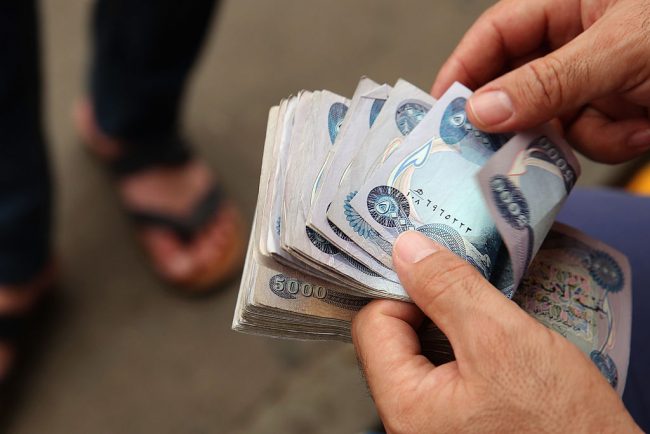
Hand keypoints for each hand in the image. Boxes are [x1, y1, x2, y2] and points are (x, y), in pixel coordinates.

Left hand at [352, 231, 639, 432]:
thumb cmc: (561, 424)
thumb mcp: (502, 339)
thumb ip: (448, 290)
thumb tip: (406, 250)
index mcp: (404, 406)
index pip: (374, 323)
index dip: (405, 290)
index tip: (442, 277)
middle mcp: (406, 421)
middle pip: (393, 338)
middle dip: (430, 307)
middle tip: (470, 294)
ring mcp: (430, 425)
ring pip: (419, 352)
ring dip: (449, 326)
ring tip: (488, 322)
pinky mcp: (455, 424)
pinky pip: (441, 372)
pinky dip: (463, 348)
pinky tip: (493, 346)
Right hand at [432, 0, 649, 163]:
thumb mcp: (617, 51)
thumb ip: (547, 83)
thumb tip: (480, 112)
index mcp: (568, 4)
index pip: (497, 34)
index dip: (464, 70)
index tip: (440, 113)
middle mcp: (574, 40)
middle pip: (517, 86)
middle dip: (522, 119)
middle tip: (504, 151)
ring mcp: (594, 77)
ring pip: (553, 121)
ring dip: (586, 133)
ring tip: (631, 123)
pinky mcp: (614, 108)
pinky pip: (587, 137)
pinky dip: (614, 140)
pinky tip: (645, 127)